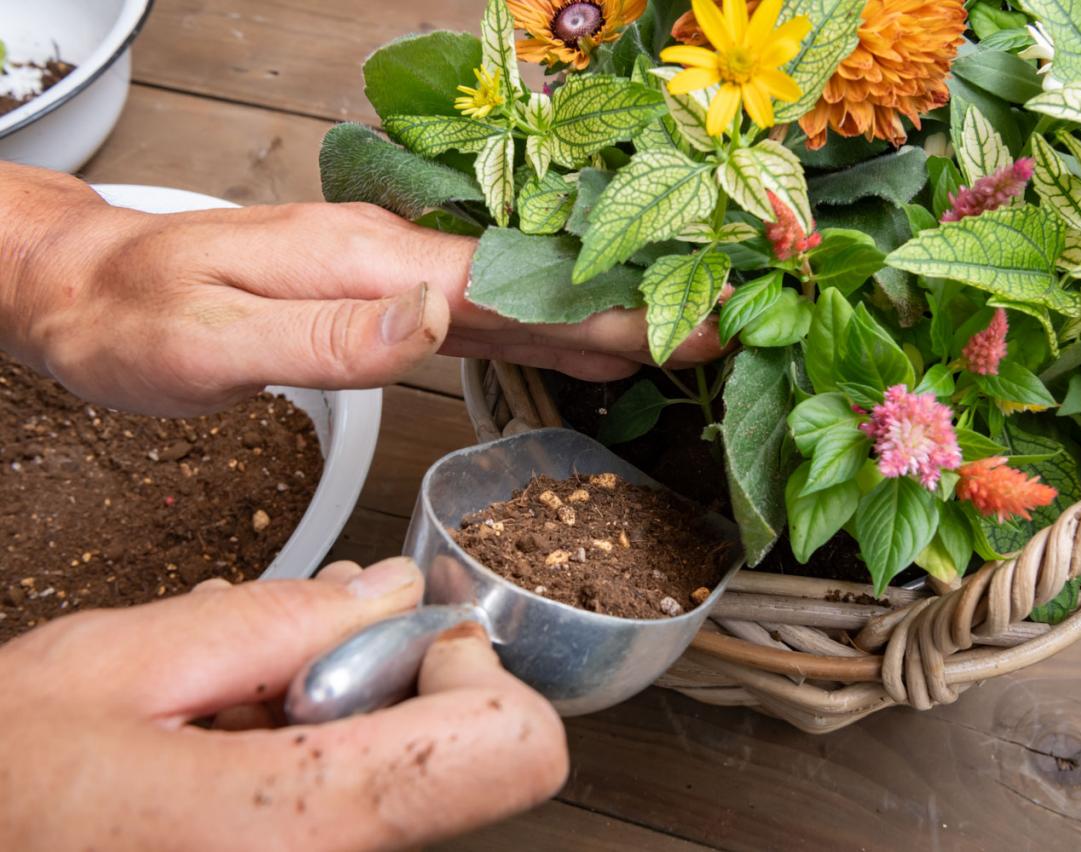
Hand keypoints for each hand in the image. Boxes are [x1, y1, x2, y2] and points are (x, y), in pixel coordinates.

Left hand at [0, 164, 722, 415]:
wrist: (77, 283)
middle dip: (624, 305)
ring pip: (513, 291)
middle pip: (530, 281)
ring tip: (669, 333)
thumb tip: (438, 316)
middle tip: (712, 324)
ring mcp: (385, 269)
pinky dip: (539, 324)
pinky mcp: (373, 290)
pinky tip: (571, 342)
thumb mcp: (208, 336)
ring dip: (594, 313)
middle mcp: (388, 253)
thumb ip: (328, 332)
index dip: (597, 310)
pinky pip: (477, 307)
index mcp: (365, 259)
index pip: (507, 287)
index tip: (677, 326)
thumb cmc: (128, 316)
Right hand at [0, 558, 567, 850]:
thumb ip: (276, 619)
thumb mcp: (115, 668)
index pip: (511, 746)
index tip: (408, 631)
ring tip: (237, 697)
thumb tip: (390, 591)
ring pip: (404, 784)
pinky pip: (350, 813)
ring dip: (338, 718)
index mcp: (291, 828)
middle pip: (460, 762)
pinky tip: (230, 738)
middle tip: (288, 660)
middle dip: (385, 684)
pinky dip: (312, 761)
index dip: (471, 665)